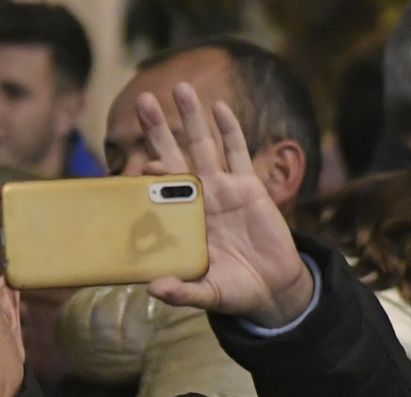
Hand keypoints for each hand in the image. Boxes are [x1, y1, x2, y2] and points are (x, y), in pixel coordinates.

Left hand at [135, 83, 312, 327]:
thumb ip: (180, 292)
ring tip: (181, 88)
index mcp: (181, 222)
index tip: (139, 166)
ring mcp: (223, 190)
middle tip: (143, 101)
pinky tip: (219, 107)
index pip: (157, 193)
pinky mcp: (249, 187)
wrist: (271, 289)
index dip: (148, 177)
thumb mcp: (205, 294)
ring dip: (193, 118)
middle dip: (159, 130)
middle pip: (175, 156)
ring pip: (204, 146)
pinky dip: (230, 130)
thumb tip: (154, 289)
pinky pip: (238, 153)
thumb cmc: (233, 291)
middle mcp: (198, 200)